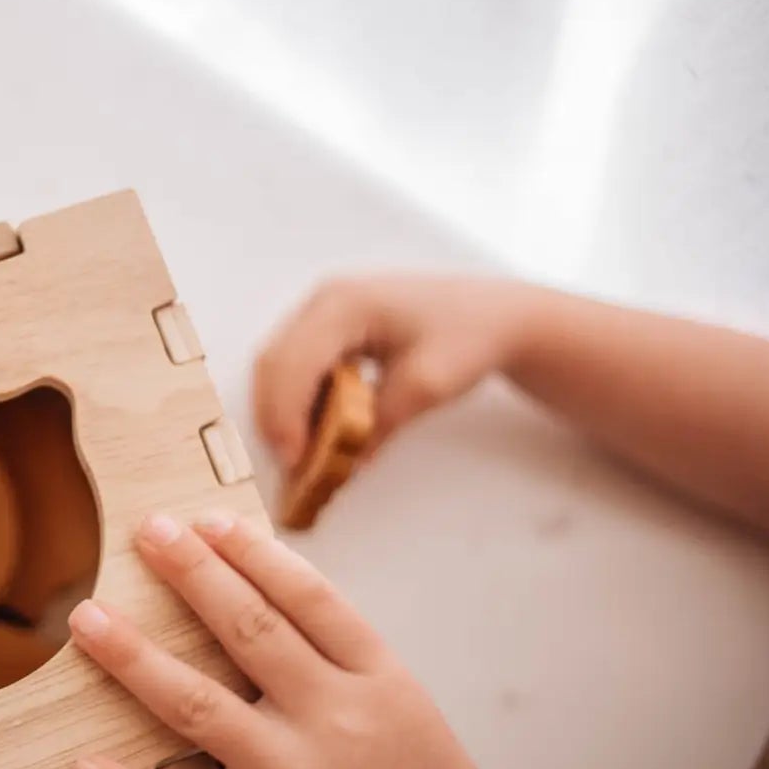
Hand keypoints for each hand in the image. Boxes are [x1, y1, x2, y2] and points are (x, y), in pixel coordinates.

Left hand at [70, 512, 523, 768]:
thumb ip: (339, 656)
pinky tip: (86, 763)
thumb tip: (261, 591)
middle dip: (191, 574)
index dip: (252, 552)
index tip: (208, 522)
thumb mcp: (405, 706)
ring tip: (89, 620)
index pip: (308, 596)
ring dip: (133, 658)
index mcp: (379, 681)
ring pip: (197, 705)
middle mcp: (336, 722)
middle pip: (249, 631)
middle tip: (148, 533)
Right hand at [253, 275, 539, 470]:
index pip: (294, 362)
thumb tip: (346, 461)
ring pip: (277, 366)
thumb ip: (382, 421)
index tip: (296, 461)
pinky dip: (296, 402)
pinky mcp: (328, 328)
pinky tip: (315, 430)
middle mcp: (324, 301)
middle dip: (275, 418)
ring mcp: (322, 312)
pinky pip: (295, 366)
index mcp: (345, 305)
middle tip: (293, 466)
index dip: (285, 415)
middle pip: (273, 363)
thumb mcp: (428, 384)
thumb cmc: (468, 334)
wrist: (495, 314)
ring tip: (303, 454)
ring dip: (281, 412)